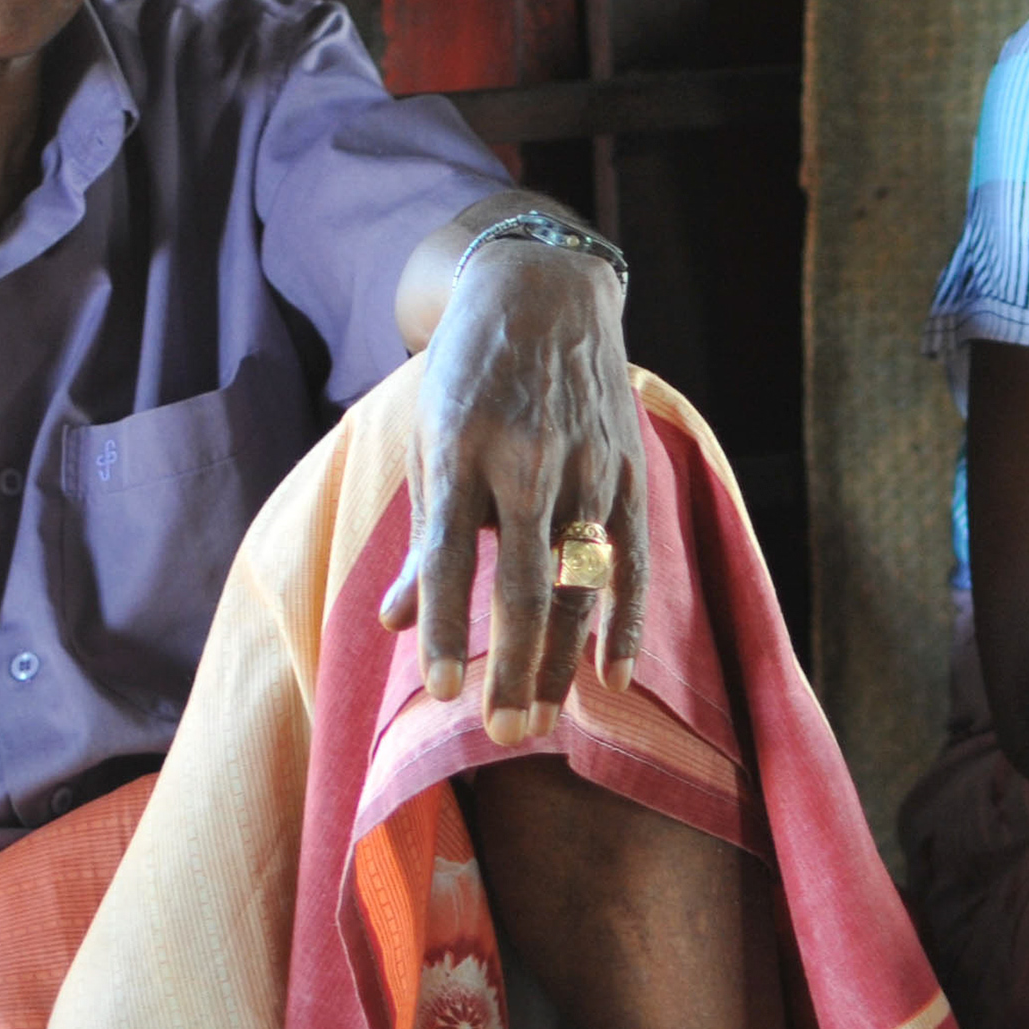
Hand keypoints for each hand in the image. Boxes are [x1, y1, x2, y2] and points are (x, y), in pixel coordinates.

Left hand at [379, 242, 646, 733]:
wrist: (545, 294)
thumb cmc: (471, 376)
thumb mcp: (431, 441)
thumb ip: (422, 538)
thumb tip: (397, 624)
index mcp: (463, 450)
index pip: (452, 557)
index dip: (448, 629)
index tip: (440, 693)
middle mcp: (528, 460)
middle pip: (524, 585)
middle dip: (512, 667)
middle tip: (503, 734)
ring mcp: (586, 467)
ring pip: (578, 584)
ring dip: (560, 661)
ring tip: (540, 720)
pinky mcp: (627, 471)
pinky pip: (632, 561)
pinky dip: (624, 622)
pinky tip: (610, 677)